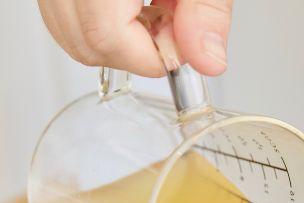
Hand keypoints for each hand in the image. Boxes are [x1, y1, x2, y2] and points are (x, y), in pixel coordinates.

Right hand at [38, 0, 232, 77]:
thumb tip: (206, 61)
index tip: (180, 48)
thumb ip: (206, 12)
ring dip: (116, 38)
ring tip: (152, 8)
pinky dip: (98, 21)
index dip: (150, 56)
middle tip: (170, 25)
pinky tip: (130, 4)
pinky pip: (62, 14)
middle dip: (133, 50)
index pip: (106, 36)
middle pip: (83, 41)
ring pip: (68, 32)